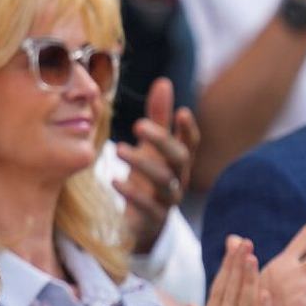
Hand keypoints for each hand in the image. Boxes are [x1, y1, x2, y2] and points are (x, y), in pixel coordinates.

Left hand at [113, 77, 197, 255]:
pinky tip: (114, 180)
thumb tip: (164, 82)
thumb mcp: (152, 147)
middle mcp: (178, 178)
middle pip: (179, 158)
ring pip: (163, 181)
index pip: (190, 143)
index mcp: (178, 161)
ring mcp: (167, 200)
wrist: (143, 223)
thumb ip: (158, 117)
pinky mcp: (152, 219)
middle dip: (161, 141)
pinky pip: (147, 207)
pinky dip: (132, 194)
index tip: (182, 111)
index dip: (188, 129)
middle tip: (138, 125)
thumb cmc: (149, 177)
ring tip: (118, 149)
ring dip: (142, 163)